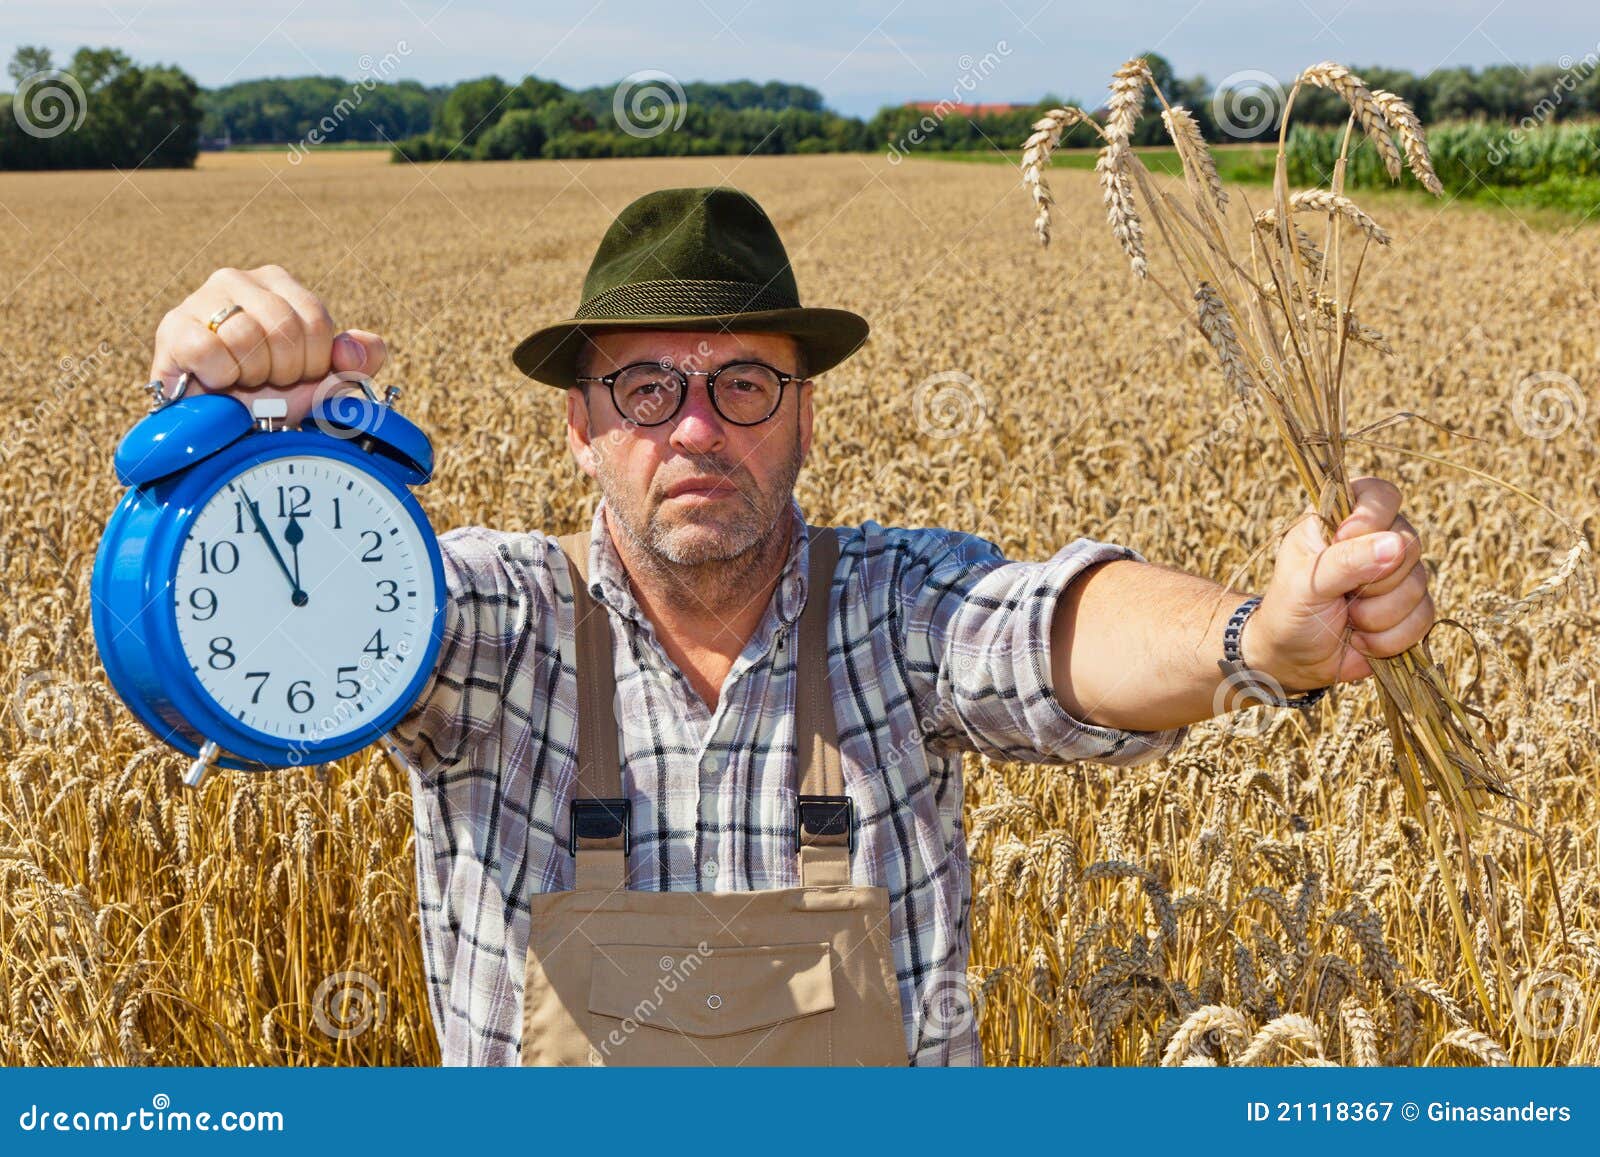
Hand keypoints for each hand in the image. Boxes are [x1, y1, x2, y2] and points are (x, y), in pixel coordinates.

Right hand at [150, 265, 386, 427]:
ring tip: (242, 379)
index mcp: (278, 283)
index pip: (315, 318)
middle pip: (284, 327)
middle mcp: (238, 280)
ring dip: (251, 374)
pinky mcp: (173, 328)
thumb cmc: (275, 394)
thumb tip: (351, 349)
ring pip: (245, 336)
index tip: (298, 374)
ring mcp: (201, 299)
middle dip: (284, 370)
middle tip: (268, 380)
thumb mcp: (327, 380)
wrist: (223, 425)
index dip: (314, 361)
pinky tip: (217, 380)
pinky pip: (208, 349)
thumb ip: (358, 360)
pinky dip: (220, 375)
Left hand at [1245, 477, 1432, 691]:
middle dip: (1374, 581)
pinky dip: (1391, 637)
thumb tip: (1396, 544)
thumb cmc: (1289, 612)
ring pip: (1419, 585)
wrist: (1292, 662)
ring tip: (1347, 619)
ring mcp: (1396, 575)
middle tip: (1340, 594)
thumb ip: (1346, 560)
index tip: (1343, 542)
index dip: (1372, 520)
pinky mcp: (1409, 609)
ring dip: (1379, 614)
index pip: (1380, 495)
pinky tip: (1362, 640)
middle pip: (1408, 543)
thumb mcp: (1305, 582)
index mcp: (1341, 520)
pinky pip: (1425, 617)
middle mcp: (1374, 541)